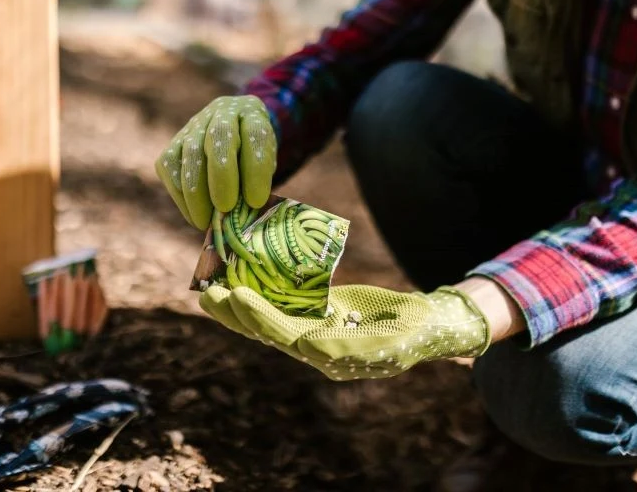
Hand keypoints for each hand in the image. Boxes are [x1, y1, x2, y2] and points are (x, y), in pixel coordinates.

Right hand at [156, 95, 276, 228]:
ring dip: (197, 194)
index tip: (256, 201)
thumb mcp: (266, 164)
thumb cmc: (254, 157)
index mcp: (252, 114)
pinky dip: (181, 196)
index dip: (256, 169)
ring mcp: (194, 126)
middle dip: (222, 177)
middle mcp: (222, 113)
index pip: (255, 135)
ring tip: (206, 222)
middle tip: (225, 209)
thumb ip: (256, 183)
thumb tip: (240, 216)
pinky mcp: (173, 144)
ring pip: (190, 155)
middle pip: (219, 138)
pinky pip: (169, 168)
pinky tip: (194, 215)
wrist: (235, 134)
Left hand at [199, 284, 490, 379]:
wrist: (429, 325)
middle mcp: (317, 347)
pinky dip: (264, 292)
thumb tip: (308, 347)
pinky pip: (287, 304)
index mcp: (332, 357)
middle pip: (269, 330)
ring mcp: (317, 329)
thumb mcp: (391, 342)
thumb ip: (351, 347)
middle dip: (237, 314)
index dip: (261, 320)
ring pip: (271, 318)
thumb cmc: (415, 333)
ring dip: (241, 305)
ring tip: (211, 287)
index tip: (237, 298)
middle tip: (207, 293)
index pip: (287, 339)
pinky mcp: (321, 313)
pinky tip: (243, 279)